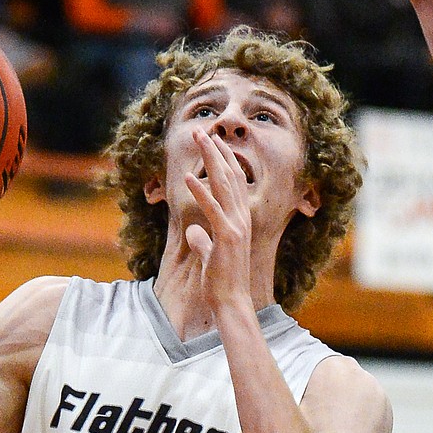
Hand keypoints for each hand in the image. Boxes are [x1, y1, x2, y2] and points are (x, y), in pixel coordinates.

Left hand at [183, 129, 253, 310]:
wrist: (230, 301)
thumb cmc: (220, 280)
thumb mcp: (209, 255)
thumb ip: (203, 241)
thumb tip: (194, 232)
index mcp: (240, 220)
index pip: (234, 182)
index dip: (224, 159)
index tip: (213, 141)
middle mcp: (242, 218)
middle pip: (230, 176)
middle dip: (215, 151)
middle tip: (203, 131)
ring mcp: (236, 226)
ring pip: (224, 185)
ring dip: (210, 160)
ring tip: (198, 140)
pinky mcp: (226, 237)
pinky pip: (213, 210)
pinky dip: (202, 192)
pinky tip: (190, 177)